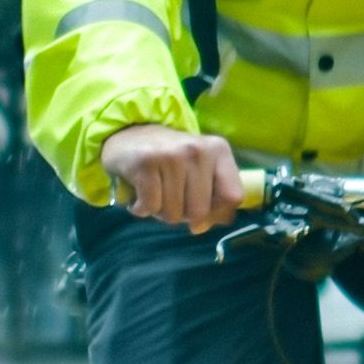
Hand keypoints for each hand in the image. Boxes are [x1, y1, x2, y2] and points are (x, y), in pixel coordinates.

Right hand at [103, 124, 243, 232]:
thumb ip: (213, 199)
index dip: (218, 212)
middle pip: (200, 212)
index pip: (233, 197)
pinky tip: (140, 194)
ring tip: (156, 193)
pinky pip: (150, 207)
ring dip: (161, 212)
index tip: (203, 207)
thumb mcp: (200, 171)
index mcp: (218, 150)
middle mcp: (197, 150)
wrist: (130, 135)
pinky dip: (142, 209)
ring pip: (174, 213)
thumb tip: (201, 227)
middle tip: (173, 198)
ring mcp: (171, 155)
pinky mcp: (145, 163)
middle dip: (184, 215)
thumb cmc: (171, 161)